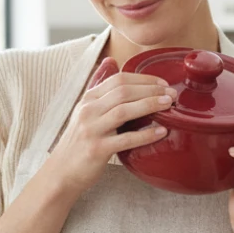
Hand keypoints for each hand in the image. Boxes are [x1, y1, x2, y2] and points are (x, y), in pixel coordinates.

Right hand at [45, 57, 174, 197]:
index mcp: (88, 99)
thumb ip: (98, 86)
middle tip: (172, 93)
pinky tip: (161, 131)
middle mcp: (88, 111)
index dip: (144, 79)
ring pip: (124, 111)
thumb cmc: (79, 141)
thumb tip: (110, 60)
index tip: (163, 83)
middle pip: (123, 92)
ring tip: (169, 105)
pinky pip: (125, 139)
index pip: (118, 79)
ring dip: (150, 105)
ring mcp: (91, 130)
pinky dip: (145, 135)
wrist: (62, 172)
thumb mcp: (84, 110)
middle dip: (151, 90)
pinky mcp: (97, 150)